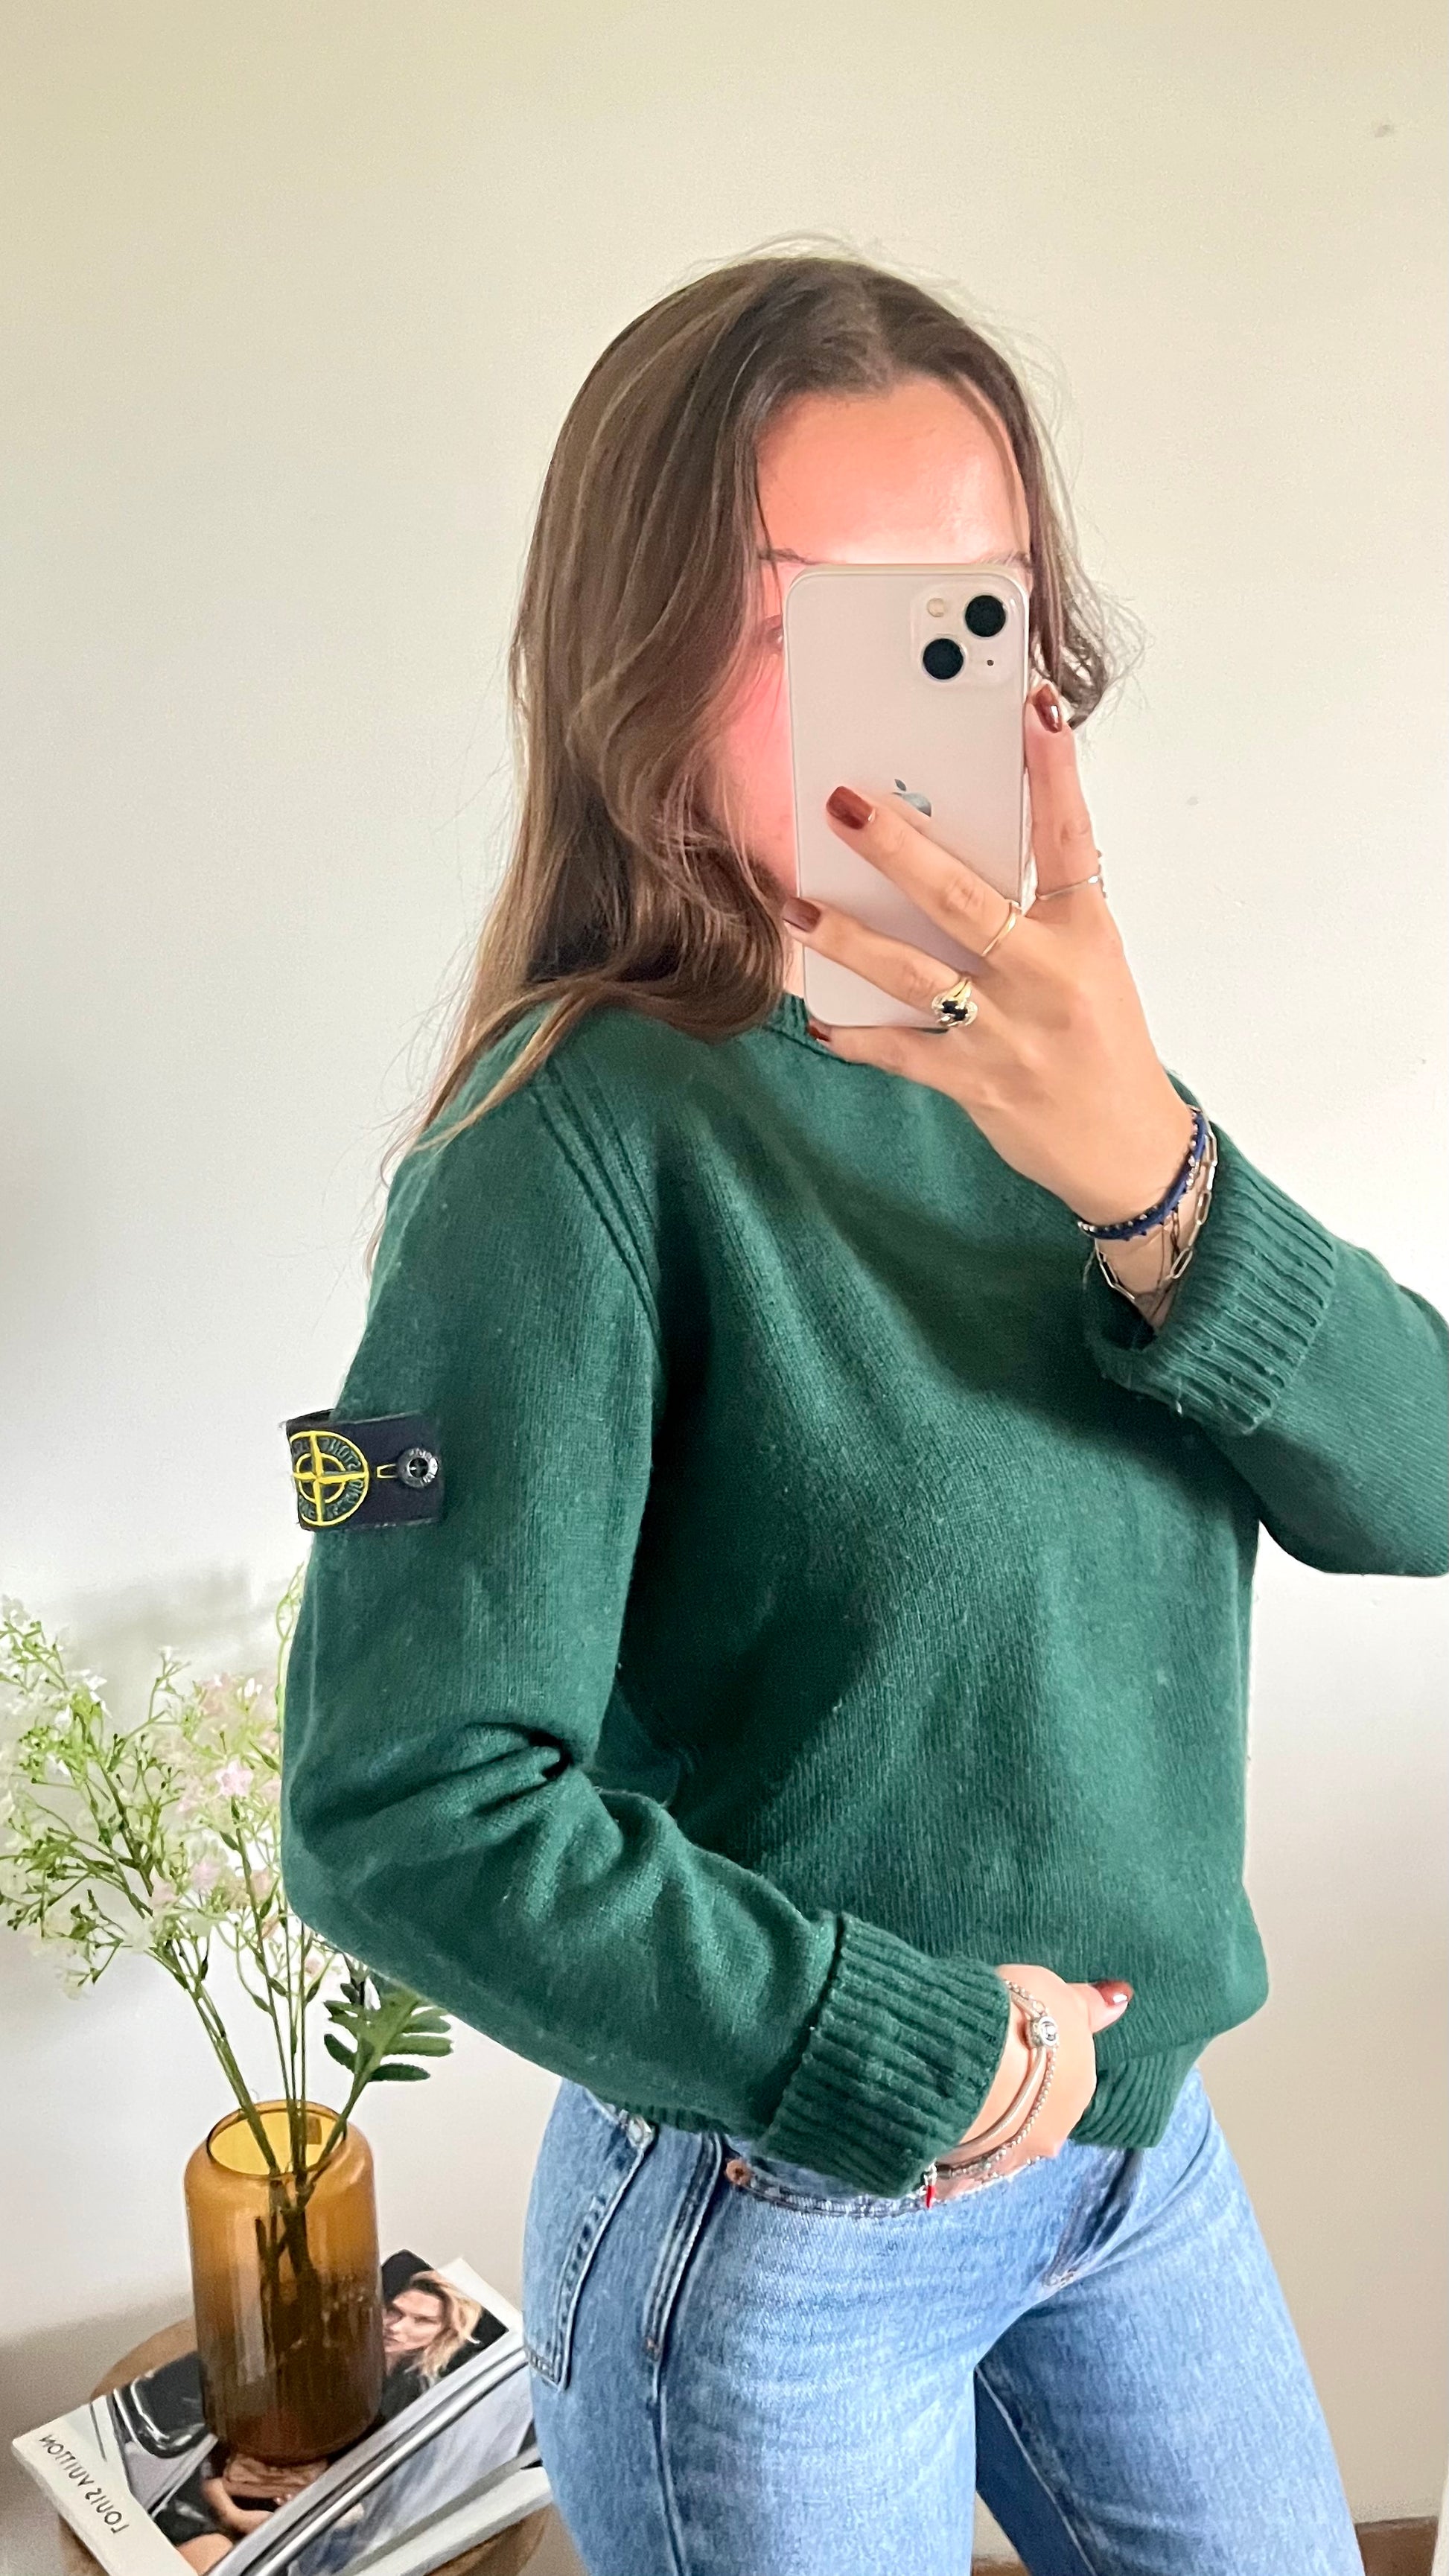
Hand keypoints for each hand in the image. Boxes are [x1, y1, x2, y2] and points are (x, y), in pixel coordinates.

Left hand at [782, 686, 1194, 1229]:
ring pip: (915, 974)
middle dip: (897, 849)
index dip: (1054, 773)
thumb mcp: (1089, 964)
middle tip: (844, 805)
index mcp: (1084, 936)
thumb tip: (952, 854)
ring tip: (798, 905)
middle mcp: (1047, 978)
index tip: (1035, 708)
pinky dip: (856, 1033)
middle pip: (963, 900)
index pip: (1071, 840)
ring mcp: (1007, 1033)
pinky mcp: (975, 1083)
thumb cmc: (1102, 1043)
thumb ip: (1034, 914)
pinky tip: (818, 1016)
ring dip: (850, 938)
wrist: (1127, 1149)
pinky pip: (900, 1052)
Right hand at [929, 1963, 1132, 2199]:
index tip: (1018, 2038)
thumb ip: (1088, 2005)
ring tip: (964, 2089)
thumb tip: (1122, 1998)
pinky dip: (965, 2140)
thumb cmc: (1022, 2019)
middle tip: (990, 2061)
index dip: (1044, 2055)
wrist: (972, 2057)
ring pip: (1009, 2134)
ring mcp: (1017, 2152)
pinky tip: (949, 2119)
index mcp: (1080, 2086)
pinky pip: (973, 2154)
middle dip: (1023, 2091)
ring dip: (995, 2117)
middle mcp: (1057, 2126)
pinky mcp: (975, 2167)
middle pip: (1042, 2107)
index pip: (1068, 2072)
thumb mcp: (1060, 1994)